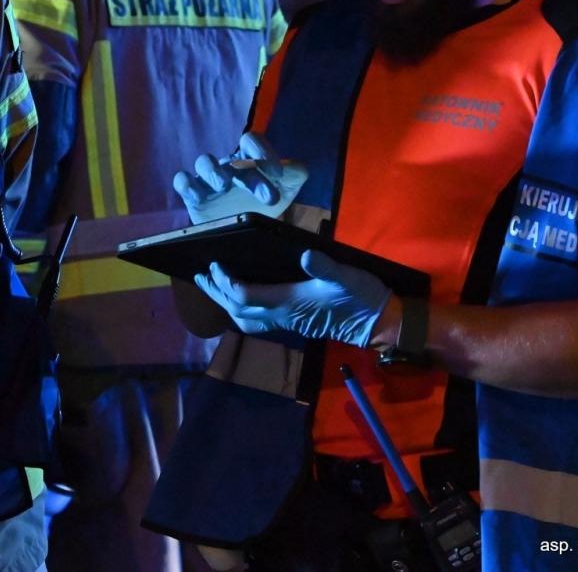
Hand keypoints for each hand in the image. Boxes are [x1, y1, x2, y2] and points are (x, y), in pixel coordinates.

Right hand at [172, 132, 308, 224]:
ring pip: (204, 162)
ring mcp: (209, 180)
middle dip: (252, 178)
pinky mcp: (193, 196)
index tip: (279, 175)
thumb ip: (296, 173)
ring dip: (213, 171)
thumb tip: (297, 167)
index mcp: (249, 159)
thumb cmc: (265, 202)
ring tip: (225, 186)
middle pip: (233, 158)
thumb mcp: (287, 188)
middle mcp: (228, 165)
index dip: (263, 151)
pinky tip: (198, 196)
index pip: (251, 140)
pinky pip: (182, 181)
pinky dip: (187, 184)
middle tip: (269, 198)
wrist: (248, 231)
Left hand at [193, 250, 392, 347]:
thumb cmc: (362, 297)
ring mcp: (286, 322)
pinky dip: (241, 309)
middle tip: (199, 276)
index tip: (214, 265)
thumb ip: (327, 267)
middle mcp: (282, 316)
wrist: (377, 322)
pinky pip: (257, 321)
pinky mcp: (292, 323)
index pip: (246, 297)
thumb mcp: (348, 276)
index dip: (226, 282)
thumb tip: (307, 254)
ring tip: (212, 286)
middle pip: (237, 310)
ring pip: (244, 319)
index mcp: (290, 302)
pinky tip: (241, 298)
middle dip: (216, 293)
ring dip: (225, 303)